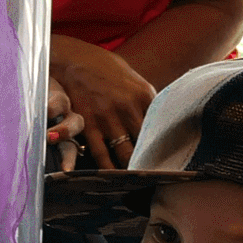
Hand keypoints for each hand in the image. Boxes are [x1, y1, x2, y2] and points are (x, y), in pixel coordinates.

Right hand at [49, 35, 158, 167]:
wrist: (72, 58)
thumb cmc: (104, 69)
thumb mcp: (133, 80)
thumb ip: (147, 102)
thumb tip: (160, 123)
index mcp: (145, 95)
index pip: (161, 129)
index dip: (165, 148)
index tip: (170, 163)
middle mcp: (129, 107)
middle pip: (145, 144)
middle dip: (150, 162)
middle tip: (157, 180)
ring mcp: (107, 117)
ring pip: (125, 154)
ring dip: (131, 169)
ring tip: (137, 183)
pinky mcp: (88, 124)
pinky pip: (101, 154)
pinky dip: (107, 169)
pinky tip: (113, 178)